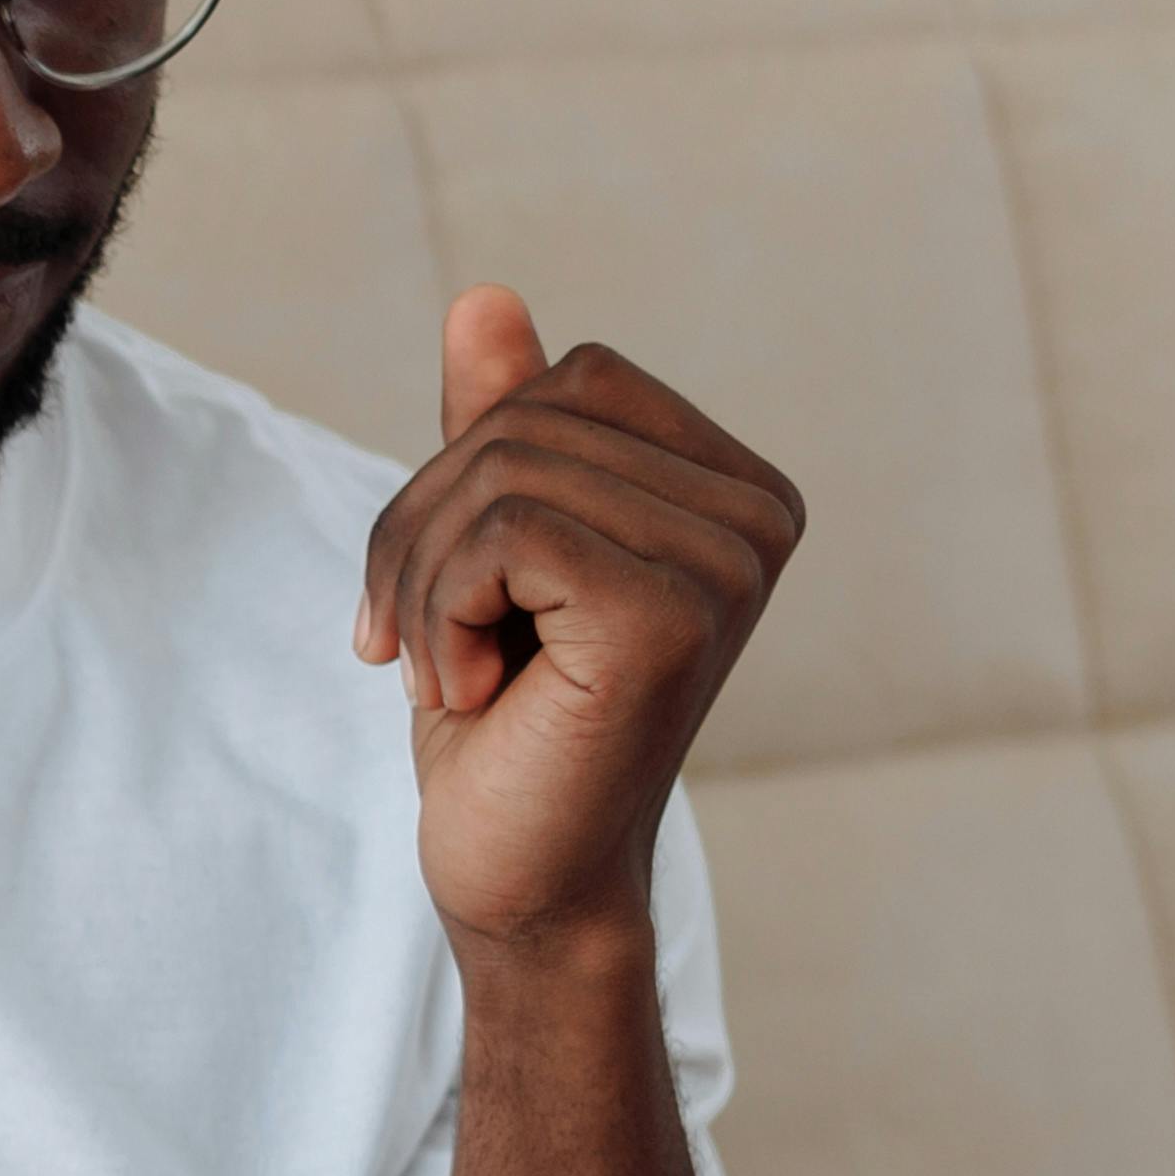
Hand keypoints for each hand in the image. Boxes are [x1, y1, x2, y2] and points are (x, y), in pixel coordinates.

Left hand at [358, 288, 802, 968]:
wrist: (518, 879)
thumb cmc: (505, 724)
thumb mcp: (483, 553)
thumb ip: (499, 428)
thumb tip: (482, 296)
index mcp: (736, 488)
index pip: (571, 378)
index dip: (469, 462)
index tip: (444, 584)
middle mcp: (757, 516)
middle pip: (528, 416)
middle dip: (424, 522)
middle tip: (417, 638)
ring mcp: (727, 564)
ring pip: (502, 469)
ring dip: (422, 576)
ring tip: (448, 671)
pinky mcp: (672, 613)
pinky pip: (503, 530)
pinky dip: (441, 609)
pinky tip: (470, 691)